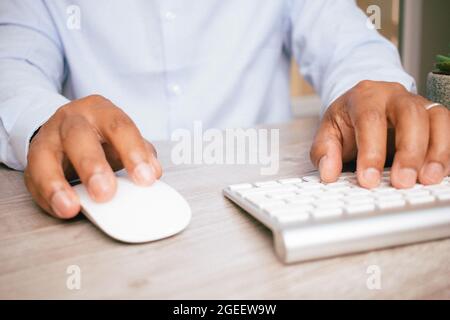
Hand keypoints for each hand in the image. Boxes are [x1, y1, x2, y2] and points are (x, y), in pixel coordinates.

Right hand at [24, 95, 161, 218]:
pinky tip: (61, 208)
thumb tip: (153, 172)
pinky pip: (34, 178)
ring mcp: (48, 137)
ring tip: (71, 207)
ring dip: (58, 184)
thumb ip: (140, 153)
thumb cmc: (101, 138)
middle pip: (79, 137)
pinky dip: (47, 196)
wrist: (67, 130)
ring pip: (45, 156)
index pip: (119, 127)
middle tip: (106, 193)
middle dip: (92, 166)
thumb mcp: (122, 139)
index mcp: (101, 111)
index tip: (146, 178)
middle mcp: (72, 119)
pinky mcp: (33, 159)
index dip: (133, 153)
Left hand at [310, 80, 449, 188]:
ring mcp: (418, 103)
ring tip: (427, 180)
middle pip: (410, 115)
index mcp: (364, 96)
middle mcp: (394, 95)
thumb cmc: (347, 120)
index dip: (371, 151)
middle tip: (402, 182)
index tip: (368, 180)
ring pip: (435, 119)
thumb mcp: (327, 132)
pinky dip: (446, 151)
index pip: (370, 119)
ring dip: (435, 151)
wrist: (362, 105)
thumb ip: (324, 152)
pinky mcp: (433, 116)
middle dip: (408, 151)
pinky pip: (447, 128)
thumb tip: (328, 173)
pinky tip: (439, 173)